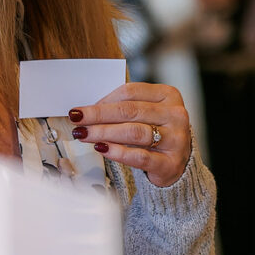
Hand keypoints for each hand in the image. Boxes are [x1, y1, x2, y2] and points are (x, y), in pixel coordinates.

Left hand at [69, 81, 193, 187]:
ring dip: (104, 132)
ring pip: (134, 132)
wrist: (177, 163)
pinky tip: (102, 149)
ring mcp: (176, 139)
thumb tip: (88, 110)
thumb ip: (124, 108)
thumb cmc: (157, 133)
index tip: (83, 109)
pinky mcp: (171, 163)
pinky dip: (118, 152)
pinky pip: (140, 156)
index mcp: (169, 95)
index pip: (131, 92)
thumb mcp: (146, 114)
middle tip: (77, 119)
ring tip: (84, 134)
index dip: (104, 100)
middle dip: (99, 115)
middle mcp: (175, 115)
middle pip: (130, 111)